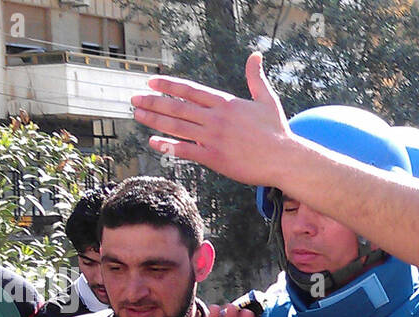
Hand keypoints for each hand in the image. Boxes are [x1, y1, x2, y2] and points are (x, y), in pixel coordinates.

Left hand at [133, 53, 293, 188]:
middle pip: (177, 107)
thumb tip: (256, 55)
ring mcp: (213, 138)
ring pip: (176, 127)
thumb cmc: (278, 131)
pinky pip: (185, 151)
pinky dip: (168, 146)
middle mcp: (215, 118)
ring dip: (154, 120)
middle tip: (134, 98)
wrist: (284, 158)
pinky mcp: (214, 158)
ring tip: (138, 115)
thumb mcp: (267, 99)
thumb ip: (255, 78)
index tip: (151, 82)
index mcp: (225, 103)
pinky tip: (154, 141)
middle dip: (153, 101)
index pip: (189, 91)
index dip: (168, 85)